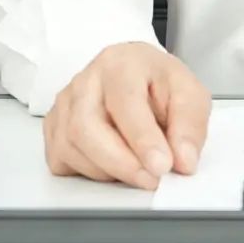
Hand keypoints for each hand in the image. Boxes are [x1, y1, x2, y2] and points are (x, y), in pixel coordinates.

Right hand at [43, 42, 211, 188]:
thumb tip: (184, 161)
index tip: (161, 165)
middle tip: (151, 179)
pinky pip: (60, 159)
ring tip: (138, 170)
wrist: (137, 76)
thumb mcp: (189, 94)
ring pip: (70, 147)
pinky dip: (88, 172)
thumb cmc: (158, 82)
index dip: (142, 139)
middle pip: (85, 127)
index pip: (125, 102)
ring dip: (107, 170)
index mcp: (121, 63)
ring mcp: (65, 103)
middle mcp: (87, 80)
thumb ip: (190, 125)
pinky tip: (112, 165)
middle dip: (120, 162)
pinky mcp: (54, 126)